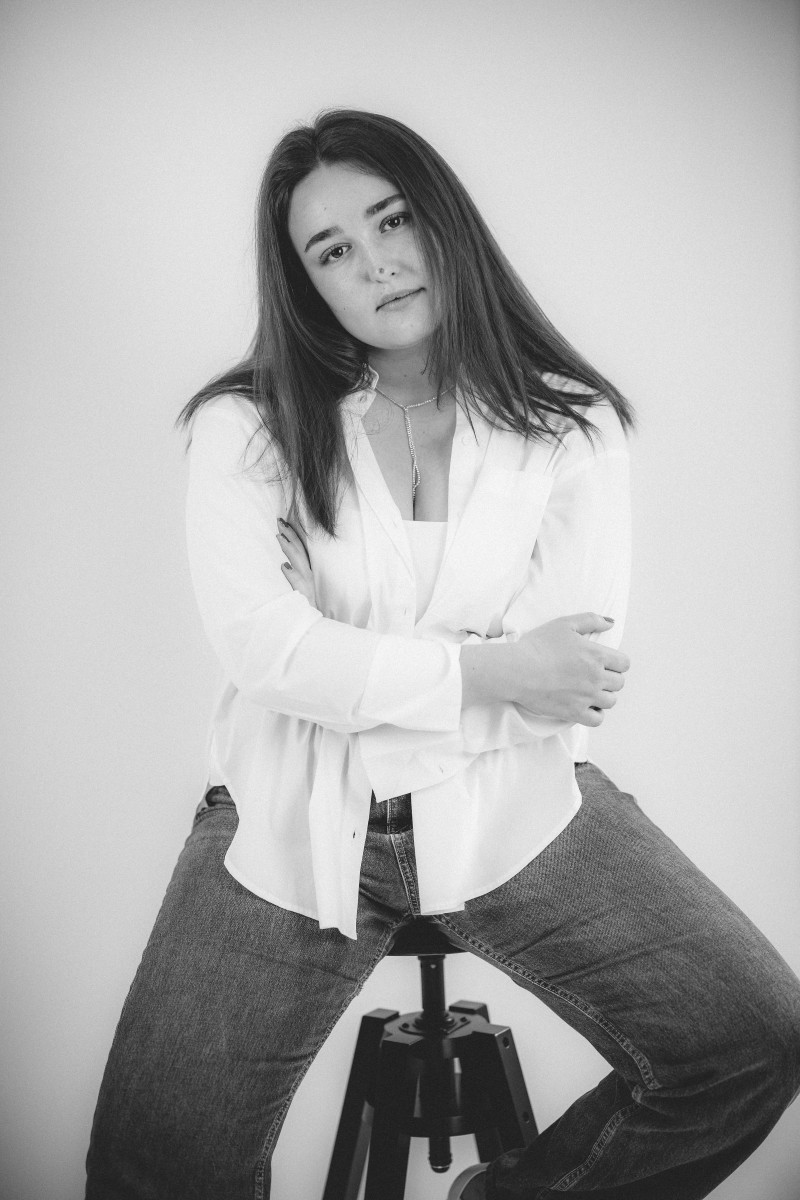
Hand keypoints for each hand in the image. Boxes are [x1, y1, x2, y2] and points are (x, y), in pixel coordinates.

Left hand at [276, 518, 315, 606]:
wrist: (315, 623)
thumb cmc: (306, 605)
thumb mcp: (301, 587)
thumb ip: (293, 575)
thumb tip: (284, 565)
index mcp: (308, 570)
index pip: (301, 548)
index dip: (292, 535)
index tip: (283, 524)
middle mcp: (309, 574)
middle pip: (299, 550)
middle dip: (289, 534)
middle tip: (279, 521)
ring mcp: (307, 583)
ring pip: (298, 561)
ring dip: (289, 548)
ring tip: (279, 537)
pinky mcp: (304, 593)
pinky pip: (297, 582)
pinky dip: (291, 574)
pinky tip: (284, 566)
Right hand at [511, 613, 629, 726]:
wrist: (517, 670)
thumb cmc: (538, 645)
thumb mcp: (564, 624)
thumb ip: (591, 620)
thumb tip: (610, 623)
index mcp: (596, 655)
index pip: (624, 663)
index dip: (616, 662)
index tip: (605, 662)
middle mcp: (596, 677)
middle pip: (619, 683)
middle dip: (610, 678)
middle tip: (593, 676)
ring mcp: (586, 697)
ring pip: (610, 701)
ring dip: (603, 696)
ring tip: (589, 691)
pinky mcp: (574, 712)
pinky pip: (597, 720)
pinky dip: (595, 714)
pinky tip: (586, 707)